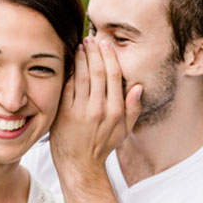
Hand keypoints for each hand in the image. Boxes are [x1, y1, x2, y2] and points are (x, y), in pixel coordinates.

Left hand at [50, 36, 142, 177]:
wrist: (79, 164)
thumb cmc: (102, 146)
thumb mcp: (124, 131)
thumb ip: (133, 109)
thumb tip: (138, 87)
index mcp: (116, 111)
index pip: (113, 76)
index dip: (109, 57)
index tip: (105, 44)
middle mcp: (99, 109)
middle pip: (97, 71)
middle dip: (94, 52)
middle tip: (91, 39)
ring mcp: (81, 111)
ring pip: (82, 76)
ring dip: (81, 57)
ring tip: (81, 45)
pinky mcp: (65, 113)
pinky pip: (68, 86)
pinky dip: (69, 71)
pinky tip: (70, 61)